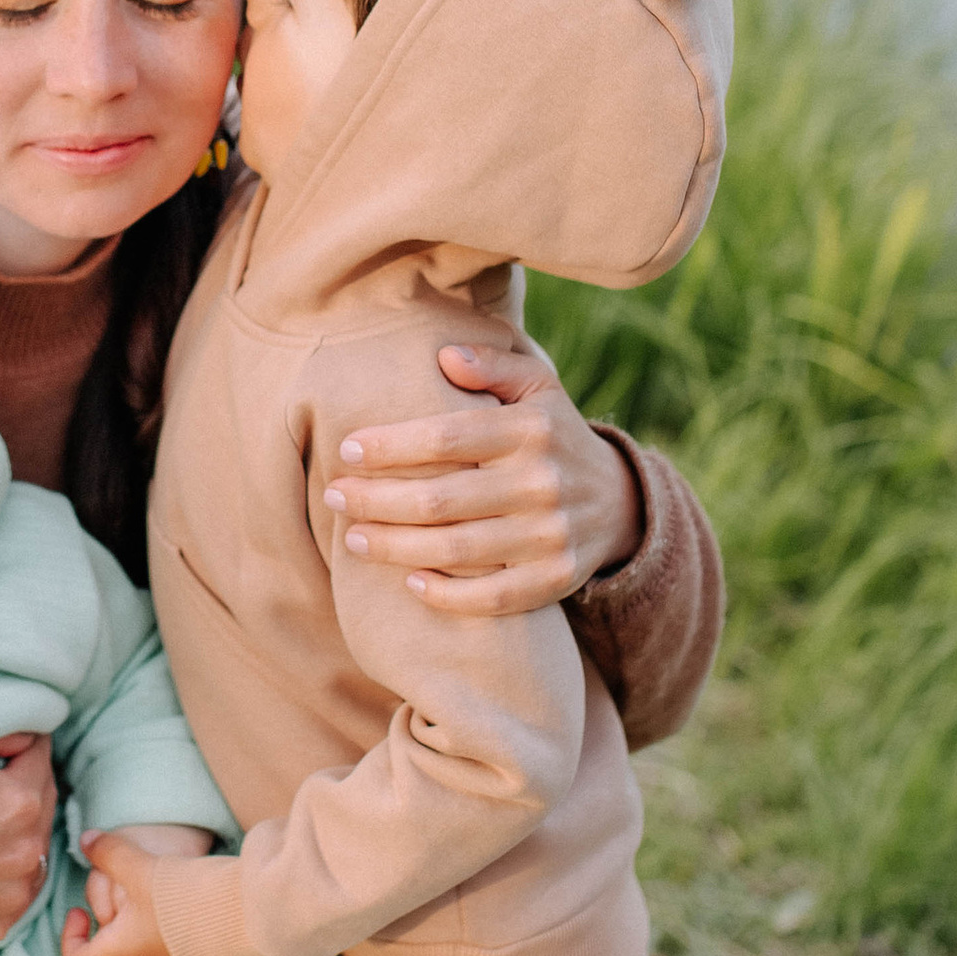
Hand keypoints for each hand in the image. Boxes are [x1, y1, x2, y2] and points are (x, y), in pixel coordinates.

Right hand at [0, 735, 56, 952]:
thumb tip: (26, 735)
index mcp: (16, 801)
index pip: (39, 758)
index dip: (22, 746)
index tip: (8, 747)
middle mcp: (27, 851)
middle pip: (44, 802)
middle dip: (23, 786)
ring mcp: (14, 893)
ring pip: (34, 847)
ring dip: (18, 831)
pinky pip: (16, 888)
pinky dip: (5, 873)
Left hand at [59, 833, 186, 955]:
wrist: (244, 918)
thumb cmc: (183, 899)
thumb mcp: (140, 867)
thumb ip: (109, 853)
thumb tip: (86, 840)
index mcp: (121, 953)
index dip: (71, 937)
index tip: (79, 911)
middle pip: (112, 944)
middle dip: (112, 910)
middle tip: (125, 880)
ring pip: (143, 942)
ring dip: (141, 915)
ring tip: (157, 883)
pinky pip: (172, 944)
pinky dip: (168, 922)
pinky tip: (186, 897)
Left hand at [321, 338, 641, 613]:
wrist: (621, 502)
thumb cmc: (555, 436)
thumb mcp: (538, 388)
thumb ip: (492, 367)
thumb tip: (444, 357)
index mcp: (533, 430)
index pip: (448, 438)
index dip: (391, 446)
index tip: (347, 450)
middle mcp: (543, 483)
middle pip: (442, 499)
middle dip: (377, 500)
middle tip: (335, 497)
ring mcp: (551, 536)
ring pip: (458, 550)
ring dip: (395, 547)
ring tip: (353, 538)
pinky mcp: (556, 580)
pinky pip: (494, 598)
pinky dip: (448, 594)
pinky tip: (409, 582)